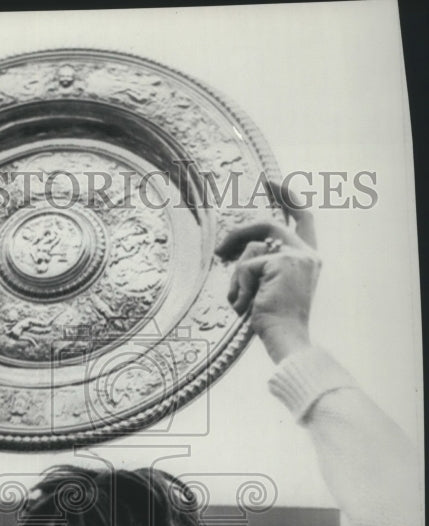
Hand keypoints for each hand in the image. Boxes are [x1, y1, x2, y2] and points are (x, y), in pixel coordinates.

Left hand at [216, 189, 319, 363]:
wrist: (286, 338)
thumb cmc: (274, 322)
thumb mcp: (269, 288)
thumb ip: (263, 265)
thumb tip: (237, 248)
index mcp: (309, 259)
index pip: (303, 217)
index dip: (287, 198)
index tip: (271, 182)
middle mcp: (308, 254)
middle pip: (269, 226)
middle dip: (241, 232)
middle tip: (220, 247)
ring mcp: (296, 255)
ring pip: (251, 249)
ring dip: (237, 278)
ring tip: (241, 302)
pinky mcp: (281, 261)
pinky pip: (245, 266)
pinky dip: (238, 287)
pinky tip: (246, 305)